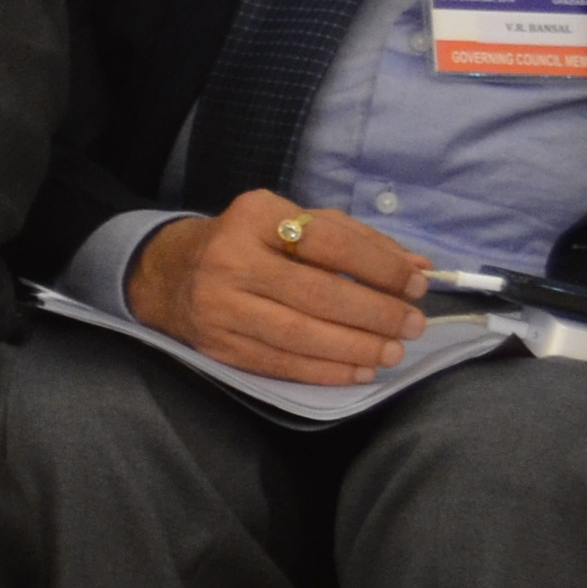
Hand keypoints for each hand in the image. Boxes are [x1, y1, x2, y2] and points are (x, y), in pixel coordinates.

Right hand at [125, 191, 426, 384]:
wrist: (168, 274)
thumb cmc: (247, 242)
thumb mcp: (293, 222)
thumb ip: (355, 240)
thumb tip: (417, 267)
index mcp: (255, 217)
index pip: (329, 242)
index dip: (380, 267)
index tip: (416, 284)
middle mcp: (232, 259)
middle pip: (317, 293)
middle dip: (375, 313)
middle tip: (413, 325)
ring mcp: (220, 306)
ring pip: (300, 334)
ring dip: (356, 347)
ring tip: (393, 351)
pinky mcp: (217, 345)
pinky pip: (280, 363)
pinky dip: (326, 371)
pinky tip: (359, 370)